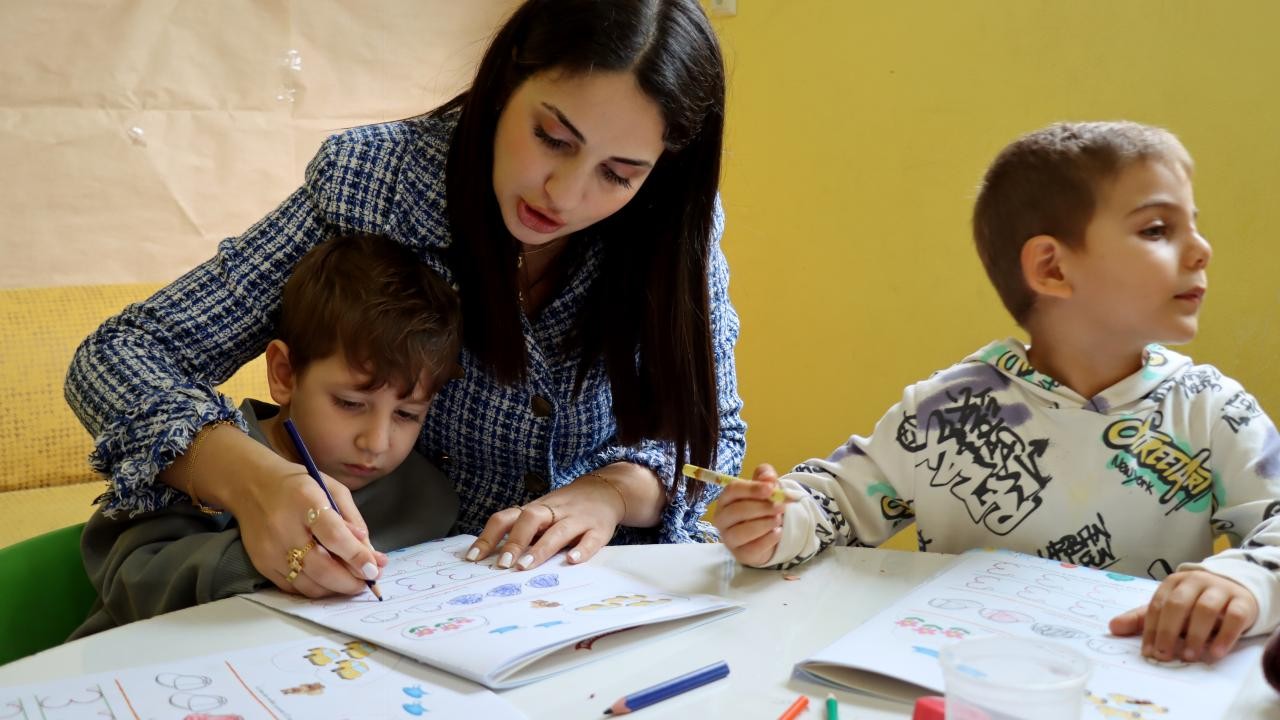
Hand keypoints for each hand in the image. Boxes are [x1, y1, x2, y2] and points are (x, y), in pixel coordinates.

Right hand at [231, 460, 382, 597]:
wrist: (250, 485)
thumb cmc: (298, 485)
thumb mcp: (332, 489)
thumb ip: (352, 520)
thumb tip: (369, 553)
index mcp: (305, 501)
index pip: (334, 535)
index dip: (356, 556)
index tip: (374, 570)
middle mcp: (284, 528)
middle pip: (321, 567)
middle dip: (350, 582)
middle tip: (368, 582)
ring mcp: (270, 550)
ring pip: (308, 584)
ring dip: (336, 589)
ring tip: (352, 582)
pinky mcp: (261, 564)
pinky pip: (293, 587)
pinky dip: (315, 588)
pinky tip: (328, 581)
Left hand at [465, 473, 628, 570]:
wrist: (606, 491)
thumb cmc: (565, 509)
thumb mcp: (541, 515)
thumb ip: (521, 532)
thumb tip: (490, 559)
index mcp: (535, 509)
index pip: (506, 518)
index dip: (488, 536)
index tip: (473, 558)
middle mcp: (554, 511)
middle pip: (531, 518)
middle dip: (515, 541)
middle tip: (503, 564)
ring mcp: (577, 519)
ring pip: (559, 530)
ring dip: (542, 548)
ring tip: (526, 566)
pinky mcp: (599, 529)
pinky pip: (591, 539)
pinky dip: (582, 550)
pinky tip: (572, 561)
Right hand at [711, 463, 786, 566]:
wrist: (766, 534)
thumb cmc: (761, 507)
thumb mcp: (765, 487)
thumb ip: (766, 476)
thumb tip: (768, 478)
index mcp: (725, 499)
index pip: (732, 491)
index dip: (752, 489)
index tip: (770, 489)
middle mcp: (722, 519)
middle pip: (737, 511)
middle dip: (762, 508)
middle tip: (781, 507)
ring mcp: (729, 538)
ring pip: (742, 532)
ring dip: (764, 524)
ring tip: (778, 520)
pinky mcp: (740, 554)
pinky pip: (753, 548)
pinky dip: (768, 539)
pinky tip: (778, 532)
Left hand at [1109, 569, 1257, 661]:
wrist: (1235, 592)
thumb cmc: (1194, 604)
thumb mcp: (1168, 610)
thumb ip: (1142, 619)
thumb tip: (1112, 628)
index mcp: (1173, 583)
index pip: (1157, 606)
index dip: (1151, 629)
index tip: (1148, 653)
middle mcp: (1195, 582)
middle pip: (1178, 605)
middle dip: (1169, 631)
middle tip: (1165, 655)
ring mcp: (1220, 590)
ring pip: (1205, 609)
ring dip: (1196, 635)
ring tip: (1189, 656)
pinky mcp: (1242, 602)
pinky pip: (1234, 617)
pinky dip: (1225, 636)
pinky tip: (1215, 653)